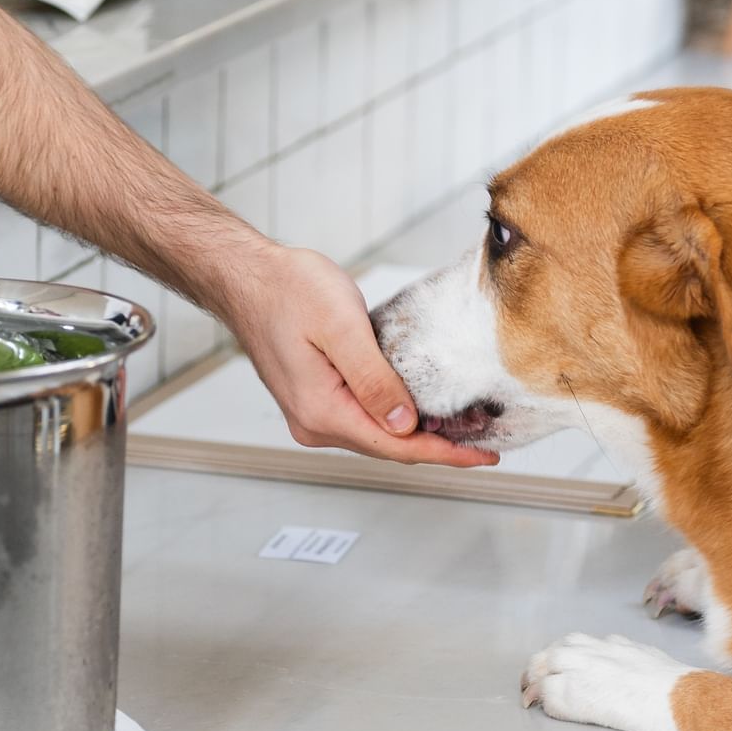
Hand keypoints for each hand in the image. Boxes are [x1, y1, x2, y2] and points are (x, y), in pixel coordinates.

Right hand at [221, 243, 499, 468]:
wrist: (247, 276)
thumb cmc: (288, 290)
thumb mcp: (341, 326)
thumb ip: (373, 379)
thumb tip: (405, 424)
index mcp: (321, 411)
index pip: (396, 446)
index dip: (446, 453)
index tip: (484, 454)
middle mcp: (313, 422)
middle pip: (388, 445)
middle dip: (437, 443)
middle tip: (485, 436)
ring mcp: (310, 413)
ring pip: (375, 432)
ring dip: (416, 430)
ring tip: (460, 423)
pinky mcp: (312, 398)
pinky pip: (361, 416)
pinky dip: (393, 415)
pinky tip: (417, 406)